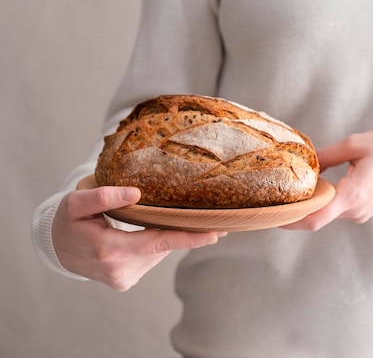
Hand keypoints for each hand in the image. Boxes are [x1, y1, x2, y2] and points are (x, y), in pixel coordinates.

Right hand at [52, 186, 226, 290]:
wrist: (56, 249)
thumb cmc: (67, 221)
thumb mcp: (77, 202)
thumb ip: (104, 196)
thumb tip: (136, 193)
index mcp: (109, 249)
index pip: (157, 242)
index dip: (188, 238)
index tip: (214, 234)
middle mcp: (119, 269)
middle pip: (162, 246)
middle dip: (185, 233)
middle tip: (212, 220)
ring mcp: (123, 279)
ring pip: (157, 252)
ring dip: (164, 235)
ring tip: (166, 217)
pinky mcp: (125, 281)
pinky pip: (149, 257)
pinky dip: (154, 243)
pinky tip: (149, 230)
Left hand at [282, 129, 372, 230]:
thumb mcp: (354, 144)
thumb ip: (326, 155)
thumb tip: (303, 163)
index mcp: (354, 193)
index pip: (317, 218)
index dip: (291, 220)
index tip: (272, 214)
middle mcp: (356, 209)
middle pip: (317, 218)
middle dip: (294, 211)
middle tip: (271, 198)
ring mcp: (359, 213)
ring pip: (325, 215)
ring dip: (307, 206)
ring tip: (287, 190)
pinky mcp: (360, 210)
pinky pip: (335, 210)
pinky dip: (320, 203)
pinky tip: (310, 189)